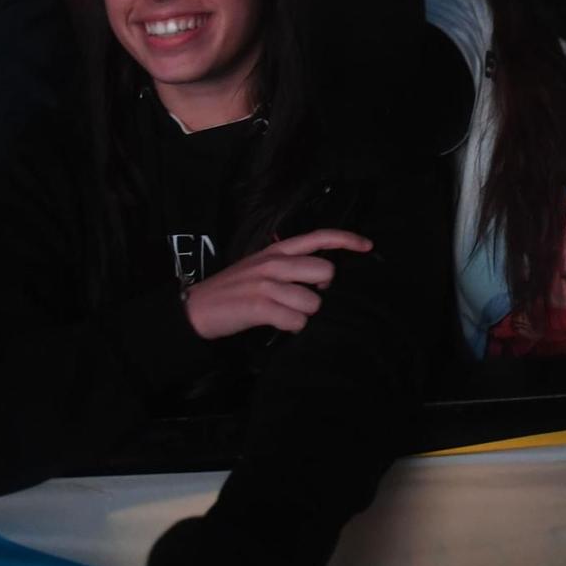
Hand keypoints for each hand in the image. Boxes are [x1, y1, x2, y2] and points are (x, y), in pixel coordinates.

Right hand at [181, 229, 373, 340]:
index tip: (368, 246)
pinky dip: (292, 328)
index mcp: (277, 251)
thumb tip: (322, 275)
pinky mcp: (261, 306)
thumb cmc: (234, 290)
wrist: (196, 309)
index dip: (347, 239)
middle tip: (302, 298)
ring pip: (314, 302)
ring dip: (304, 314)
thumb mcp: (261, 266)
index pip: (319, 237)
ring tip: (284, 313)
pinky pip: (298, 321)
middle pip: (326, 273)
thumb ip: (290, 265)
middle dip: (321, 292)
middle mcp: (275, 263)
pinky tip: (278, 324)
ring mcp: (268, 284)